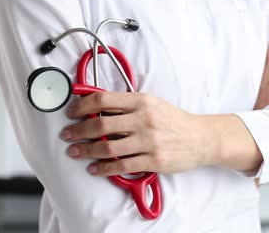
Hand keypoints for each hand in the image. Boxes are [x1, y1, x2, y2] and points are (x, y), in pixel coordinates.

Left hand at [60, 92, 220, 175]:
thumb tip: (96, 106)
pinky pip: (122, 166)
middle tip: (67, 135)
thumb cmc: (173, 120)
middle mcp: (144, 119)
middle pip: (101, 125)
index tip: (72, 113)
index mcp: (141, 101)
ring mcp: (149, 141)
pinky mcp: (153, 160)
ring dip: (86, 151)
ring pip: (108, 148)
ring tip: (75, 152)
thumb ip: (127, 104)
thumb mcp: (152, 102)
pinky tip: (94, 168)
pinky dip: (104, 168)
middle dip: (78, 131)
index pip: (103, 100)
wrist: (200, 138)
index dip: (82, 106)